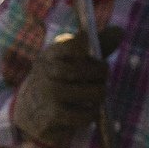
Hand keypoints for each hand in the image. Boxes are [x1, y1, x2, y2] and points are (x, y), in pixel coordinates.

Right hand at [10, 26, 122, 147]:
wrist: (29, 113)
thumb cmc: (59, 81)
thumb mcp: (70, 60)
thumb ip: (95, 45)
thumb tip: (119, 30)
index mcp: (49, 55)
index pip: (74, 44)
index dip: (86, 48)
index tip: (86, 55)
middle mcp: (45, 73)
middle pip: (89, 69)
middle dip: (101, 74)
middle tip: (100, 78)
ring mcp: (48, 95)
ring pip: (94, 93)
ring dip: (99, 96)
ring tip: (94, 96)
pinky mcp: (52, 116)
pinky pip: (86, 115)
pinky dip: (91, 114)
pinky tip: (86, 112)